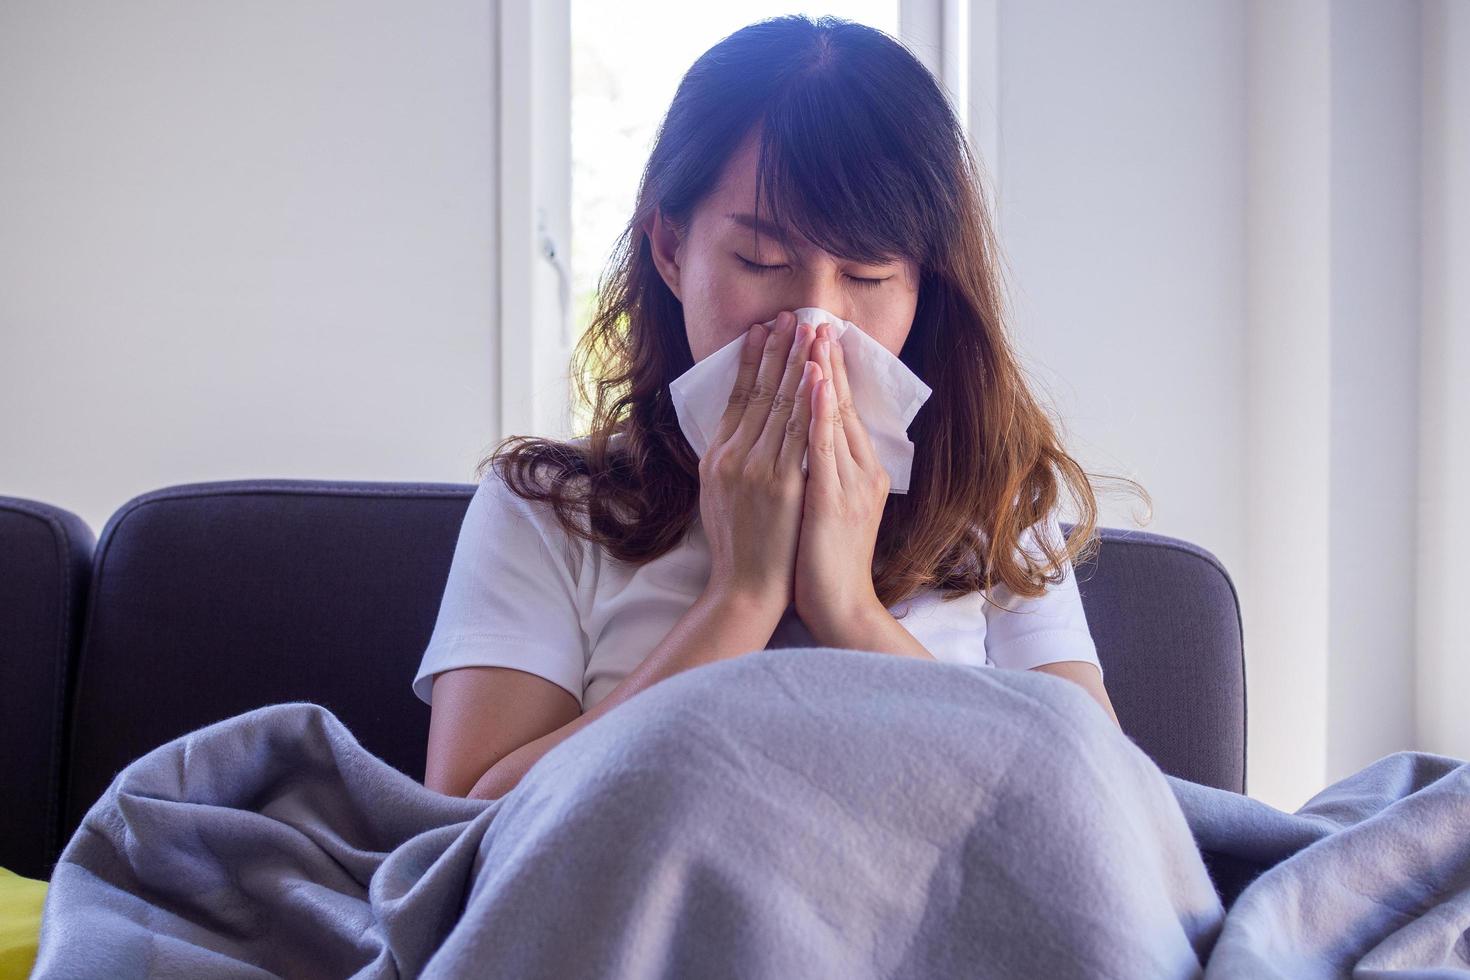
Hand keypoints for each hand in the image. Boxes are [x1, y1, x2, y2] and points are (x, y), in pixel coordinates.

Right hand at [697, 310, 821, 617]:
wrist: (746, 589)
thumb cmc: (739, 548)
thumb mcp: (719, 496)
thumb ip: (729, 459)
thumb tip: (738, 429)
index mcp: (718, 457)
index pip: (736, 396)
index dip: (750, 360)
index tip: (762, 330)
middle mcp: (733, 457)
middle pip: (758, 392)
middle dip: (776, 350)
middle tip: (789, 314)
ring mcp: (758, 469)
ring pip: (779, 405)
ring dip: (794, 363)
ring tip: (806, 330)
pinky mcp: (782, 485)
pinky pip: (798, 433)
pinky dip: (808, 400)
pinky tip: (816, 374)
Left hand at [793, 320, 889, 640]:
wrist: (837, 607)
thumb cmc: (822, 562)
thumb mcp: (825, 506)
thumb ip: (821, 471)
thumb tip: (805, 442)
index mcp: (856, 470)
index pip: (839, 409)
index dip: (829, 371)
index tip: (816, 335)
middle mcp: (858, 469)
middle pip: (840, 403)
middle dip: (827, 359)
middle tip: (815, 316)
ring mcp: (848, 482)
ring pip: (834, 415)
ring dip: (824, 370)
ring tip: (814, 332)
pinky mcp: (832, 498)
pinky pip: (824, 445)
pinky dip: (820, 409)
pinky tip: (815, 381)